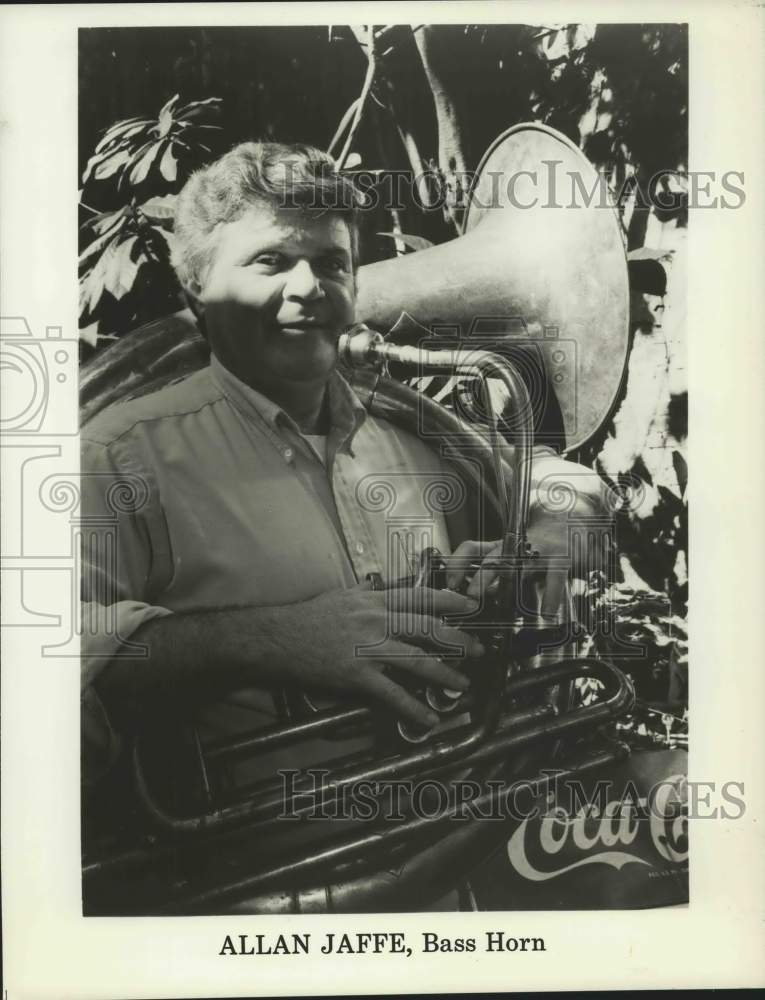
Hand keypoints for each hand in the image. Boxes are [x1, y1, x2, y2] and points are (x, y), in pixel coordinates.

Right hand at [265, 585, 483, 727]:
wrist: (277, 637)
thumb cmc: (307, 618)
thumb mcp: (341, 596)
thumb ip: (367, 594)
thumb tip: (382, 588)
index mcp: (374, 600)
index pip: (421, 596)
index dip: (451, 601)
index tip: (472, 606)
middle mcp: (376, 620)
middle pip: (428, 627)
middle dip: (458, 640)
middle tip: (478, 650)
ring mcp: (368, 647)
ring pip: (418, 660)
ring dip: (445, 673)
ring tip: (462, 684)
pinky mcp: (357, 674)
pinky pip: (392, 693)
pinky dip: (413, 707)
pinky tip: (428, 718)